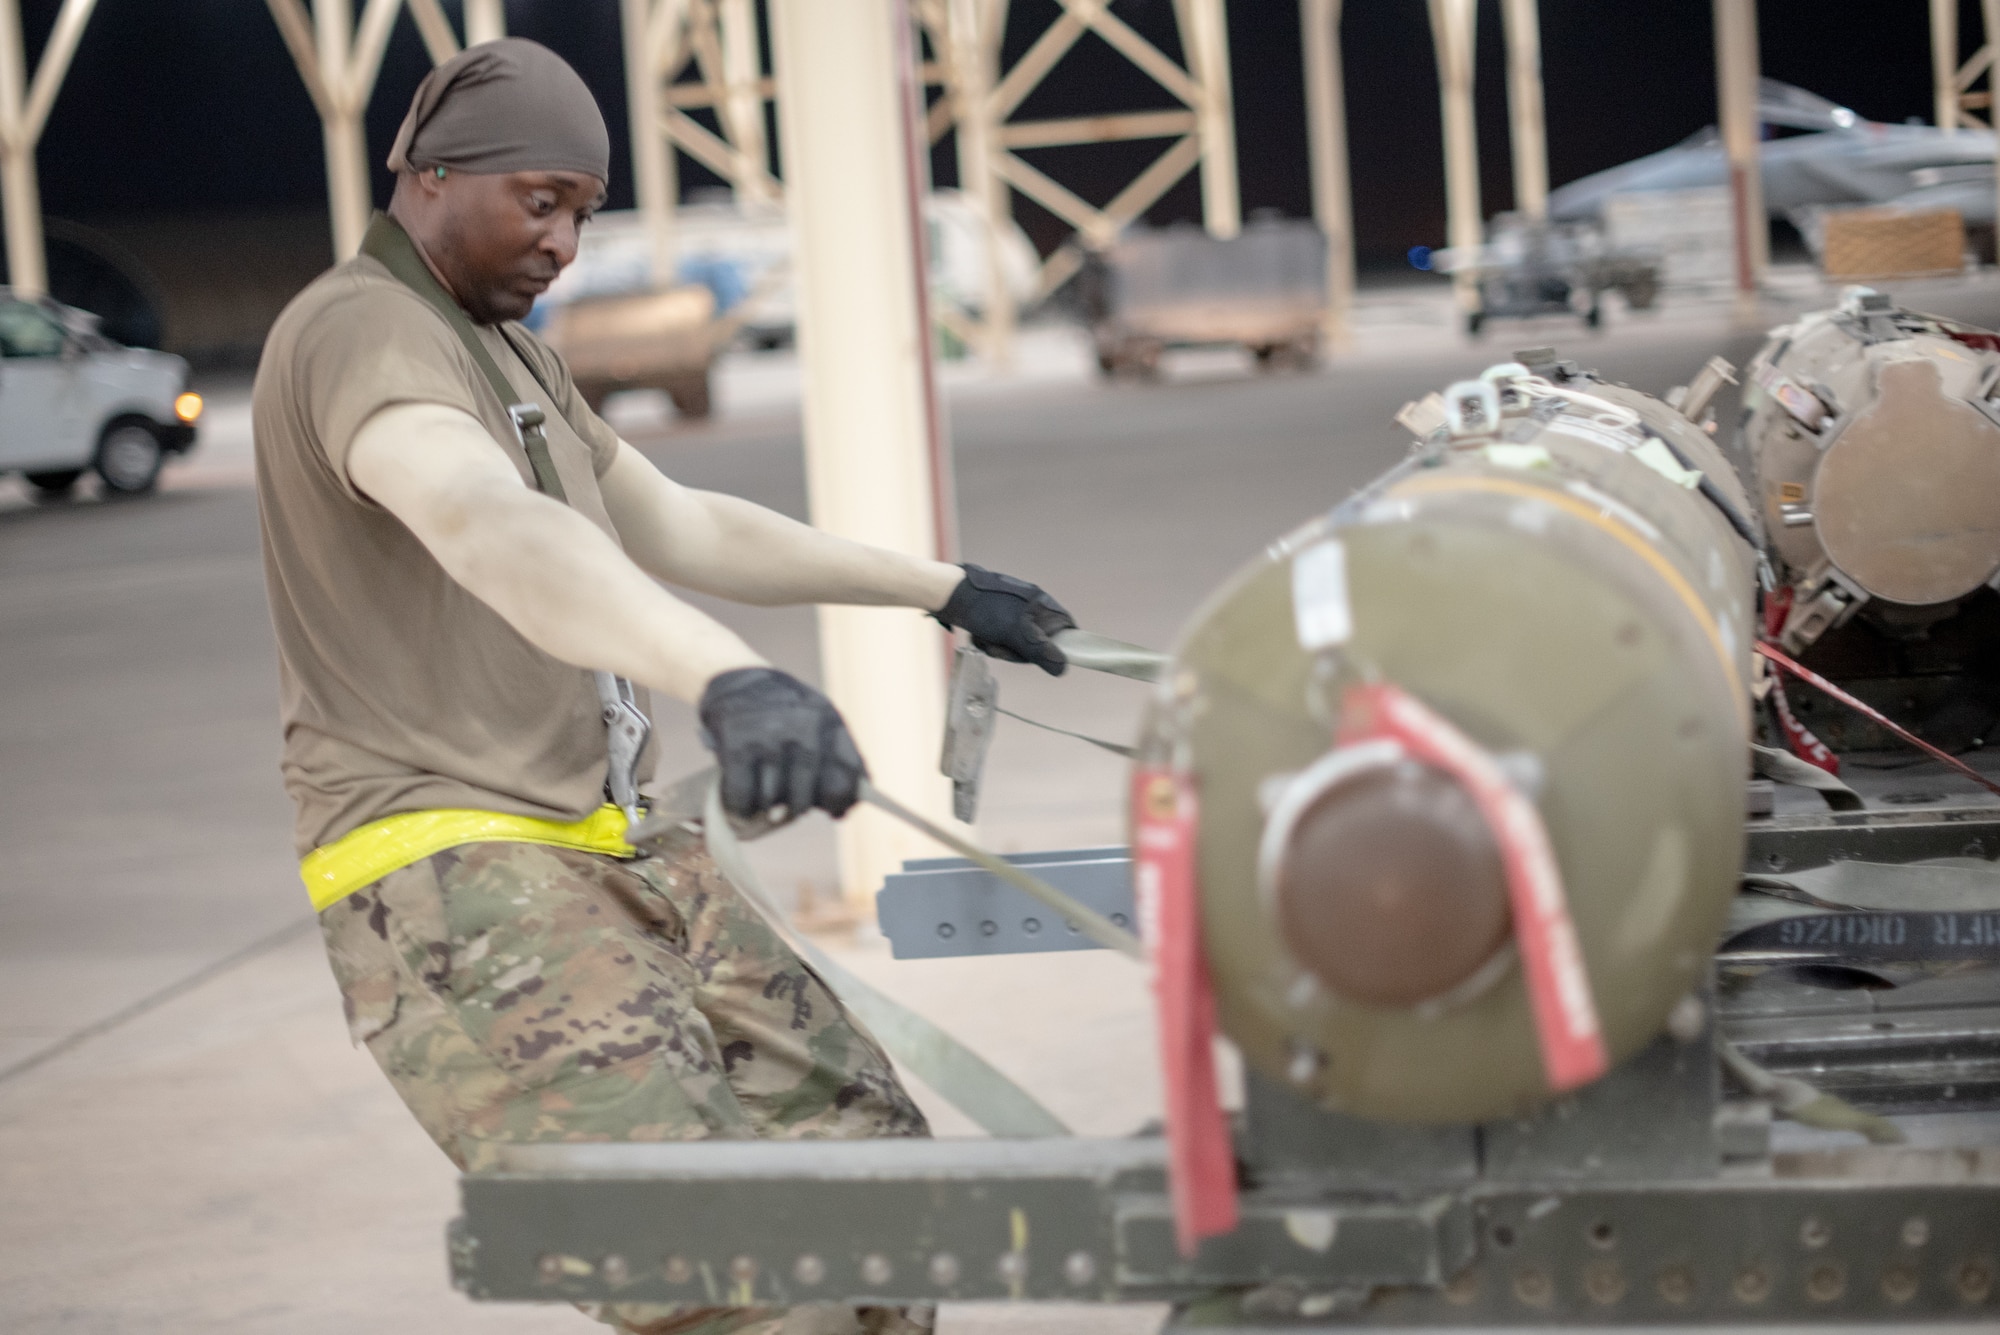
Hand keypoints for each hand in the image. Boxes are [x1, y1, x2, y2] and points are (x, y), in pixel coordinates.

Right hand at [698, 668, 866, 819]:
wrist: (735, 675)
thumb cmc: (780, 709)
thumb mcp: (817, 718)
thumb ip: (835, 756)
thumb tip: (846, 807)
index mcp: (829, 722)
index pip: (848, 776)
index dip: (842, 801)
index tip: (835, 812)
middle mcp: (804, 729)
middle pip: (805, 798)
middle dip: (796, 807)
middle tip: (786, 806)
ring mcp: (769, 737)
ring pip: (771, 800)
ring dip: (765, 807)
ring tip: (761, 798)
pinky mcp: (737, 745)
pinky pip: (742, 796)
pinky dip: (740, 807)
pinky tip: (742, 803)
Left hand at [932, 564, 1075, 674]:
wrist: (949, 594)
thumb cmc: (986, 608)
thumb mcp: (1016, 633)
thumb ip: (1040, 651)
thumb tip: (1063, 668)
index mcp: (1042, 604)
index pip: (1066, 628)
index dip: (1057, 646)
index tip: (1041, 656)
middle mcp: (1031, 606)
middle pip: (1039, 642)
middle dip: (1018, 650)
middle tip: (1002, 646)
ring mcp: (1015, 611)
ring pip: (1018, 642)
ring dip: (1001, 647)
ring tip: (987, 639)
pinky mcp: (998, 615)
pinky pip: (1003, 637)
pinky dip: (992, 640)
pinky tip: (980, 636)